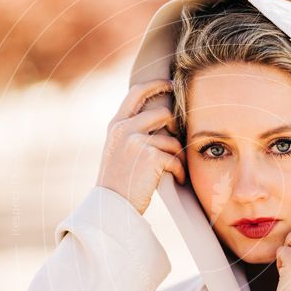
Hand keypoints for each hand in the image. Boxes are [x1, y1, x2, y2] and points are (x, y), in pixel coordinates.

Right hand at [96, 79, 186, 215]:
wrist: (111, 206)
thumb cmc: (118, 182)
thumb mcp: (117, 149)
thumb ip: (130, 131)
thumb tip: (158, 117)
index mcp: (116, 124)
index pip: (137, 91)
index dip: (156, 84)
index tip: (171, 84)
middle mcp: (125, 128)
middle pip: (163, 113)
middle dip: (175, 127)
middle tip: (177, 142)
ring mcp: (136, 141)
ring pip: (172, 140)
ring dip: (178, 157)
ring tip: (175, 170)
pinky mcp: (150, 156)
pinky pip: (175, 158)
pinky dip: (180, 171)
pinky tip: (177, 179)